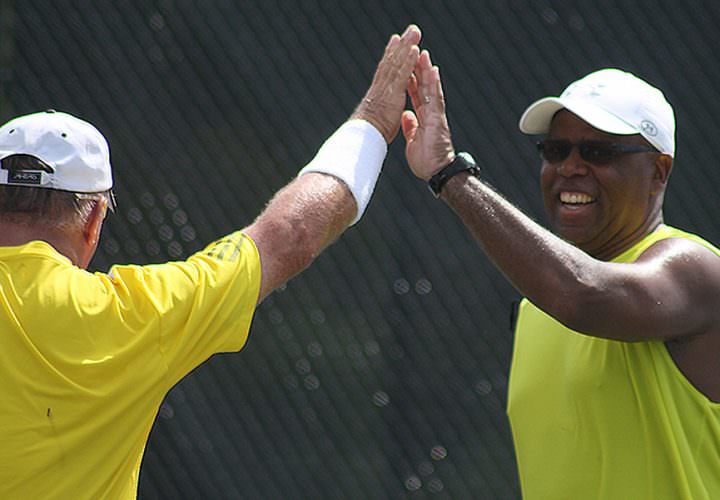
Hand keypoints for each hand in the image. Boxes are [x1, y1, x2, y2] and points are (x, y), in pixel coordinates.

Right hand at [351, 25, 421, 142]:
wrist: (363, 138)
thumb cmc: (367, 133)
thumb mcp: (374, 120)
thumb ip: (378, 112)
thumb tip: (376, 114)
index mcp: (379, 94)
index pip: (387, 72)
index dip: (392, 56)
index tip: (396, 42)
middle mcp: (382, 87)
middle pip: (392, 61)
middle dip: (401, 44)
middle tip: (410, 30)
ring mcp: (387, 89)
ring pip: (398, 63)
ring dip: (407, 46)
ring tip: (415, 32)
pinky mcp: (393, 94)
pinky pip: (403, 74)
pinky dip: (409, 61)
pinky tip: (415, 50)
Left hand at [402, 50, 454, 179]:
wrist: (437, 173)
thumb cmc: (426, 161)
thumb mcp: (412, 141)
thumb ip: (411, 127)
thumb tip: (406, 116)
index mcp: (423, 118)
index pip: (416, 95)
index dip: (412, 81)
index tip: (407, 67)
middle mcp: (431, 114)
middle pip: (424, 88)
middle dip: (419, 70)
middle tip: (415, 52)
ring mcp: (435, 115)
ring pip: (431, 89)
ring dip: (427, 71)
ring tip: (423, 54)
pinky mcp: (438, 119)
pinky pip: (435, 98)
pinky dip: (434, 84)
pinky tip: (432, 70)